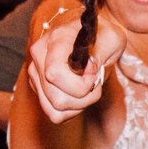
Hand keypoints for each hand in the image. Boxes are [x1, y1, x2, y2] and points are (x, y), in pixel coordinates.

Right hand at [28, 6, 126, 126]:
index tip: (94, 74)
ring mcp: (35, 73)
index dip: (80, 84)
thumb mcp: (112, 39)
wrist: (95, 35)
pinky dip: (71, 110)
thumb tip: (88, 69)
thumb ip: (99, 54)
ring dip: (79, 105)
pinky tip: (79, 94)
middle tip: (94, 81)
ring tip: (88, 87)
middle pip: (57, 99)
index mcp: (56, 40)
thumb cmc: (105, 35)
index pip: (55, 74)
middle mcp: (39, 56)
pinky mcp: (38, 87)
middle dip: (84, 97)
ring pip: (55, 110)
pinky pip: (54, 114)